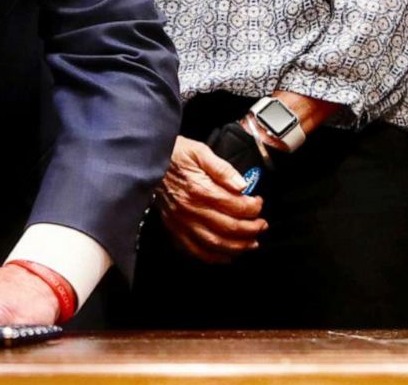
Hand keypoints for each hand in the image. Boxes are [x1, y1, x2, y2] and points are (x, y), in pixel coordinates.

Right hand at [157, 135, 265, 262]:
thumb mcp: (200, 151)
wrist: (146, 162)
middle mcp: (190, 209)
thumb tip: (242, 185)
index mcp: (199, 189)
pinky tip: (227, 255)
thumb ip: (222, 169)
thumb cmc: (175, 155)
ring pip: (215, 243)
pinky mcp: (174, 229)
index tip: (259, 202)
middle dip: (251, 229)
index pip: (234, 205)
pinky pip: (196, 250)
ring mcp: (181, 222)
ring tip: (252, 242)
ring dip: (238, 247)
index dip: (253, 207)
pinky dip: (214, 257)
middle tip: (262, 225)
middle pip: (228, 227)